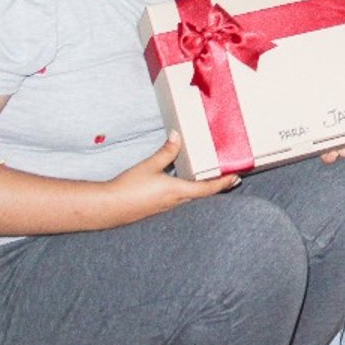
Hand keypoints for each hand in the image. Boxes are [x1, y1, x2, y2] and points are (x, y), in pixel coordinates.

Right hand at [109, 132, 235, 221]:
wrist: (107, 207)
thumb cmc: (128, 188)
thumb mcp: (149, 166)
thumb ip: (166, 151)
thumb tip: (177, 135)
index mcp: (178, 192)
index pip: (208, 188)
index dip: (224, 182)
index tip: (237, 177)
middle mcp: (175, 202)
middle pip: (202, 194)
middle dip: (215, 186)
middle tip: (228, 176)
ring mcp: (166, 207)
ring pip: (190, 198)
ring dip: (201, 189)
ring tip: (209, 178)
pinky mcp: (156, 209)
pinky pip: (177, 200)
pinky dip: (186, 192)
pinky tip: (182, 184)